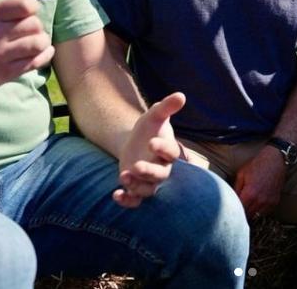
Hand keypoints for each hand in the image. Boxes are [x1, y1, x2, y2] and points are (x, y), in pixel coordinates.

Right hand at [0, 0, 53, 88]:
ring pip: (38, 43)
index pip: (23, 5)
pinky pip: (35, 62)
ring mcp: (0, 55)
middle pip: (34, 24)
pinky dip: (45, 55)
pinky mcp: (5, 73)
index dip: (32, 6)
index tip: (29, 11)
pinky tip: (44, 52)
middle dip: (37, 26)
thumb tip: (22, 1)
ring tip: (37, 42)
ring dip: (42, 42)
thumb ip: (0, 7)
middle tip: (31, 31)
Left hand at [113, 92, 185, 208]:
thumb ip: (166, 107)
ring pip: (148, 190)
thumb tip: (181, 95)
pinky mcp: (136, 188)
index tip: (152, 142)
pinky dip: (127, 201)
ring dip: (136, 186)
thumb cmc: (149, 129)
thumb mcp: (154, 115)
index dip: (163, 148)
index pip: (170, 153)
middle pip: (160, 176)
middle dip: (148, 172)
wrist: (136, 143)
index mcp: (168, 151)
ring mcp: (149, 181)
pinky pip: (135, 200)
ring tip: (123, 176)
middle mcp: (161, 169)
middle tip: (136, 166)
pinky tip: (116, 195)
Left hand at [234, 146, 286, 218]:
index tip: (229, 209)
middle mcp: (260, 201)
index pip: (239, 210)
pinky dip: (259, 211)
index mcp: (250, 194)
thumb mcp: (241, 174)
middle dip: (241, 213)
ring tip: (245, 207)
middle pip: (248, 215)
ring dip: (250, 213)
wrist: (275, 160)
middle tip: (235, 209)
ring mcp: (269, 203)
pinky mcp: (275, 202)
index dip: (233, 210)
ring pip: (256, 216)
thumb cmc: (256, 165)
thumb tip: (229, 199)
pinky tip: (255, 204)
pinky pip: (265, 212)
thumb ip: (235, 189)